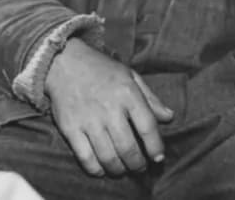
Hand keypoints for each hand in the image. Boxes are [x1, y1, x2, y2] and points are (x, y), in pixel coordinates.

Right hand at [44, 38, 173, 176]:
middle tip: (140, 168)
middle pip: (128, 147)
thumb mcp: (132, 77)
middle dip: (137, 164)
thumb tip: (169, 117)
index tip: (158, 157)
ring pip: (107, 156)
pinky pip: (84, 157)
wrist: (65, 63)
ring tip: (124, 170)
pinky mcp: (70, 128)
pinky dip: (95, 169)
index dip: (155, 146)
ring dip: (119, 169)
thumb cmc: (103, 71)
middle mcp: (109, 109)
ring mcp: (88, 120)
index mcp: (128, 94)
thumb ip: (151, 99)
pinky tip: (102, 170)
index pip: (147, 127)